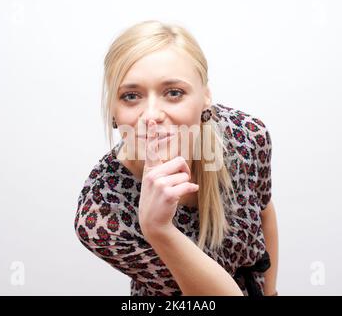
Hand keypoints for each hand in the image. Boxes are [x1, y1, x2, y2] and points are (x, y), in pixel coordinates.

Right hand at [138, 120, 198, 236]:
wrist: (152, 221)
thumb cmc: (156, 200)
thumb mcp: (153, 183)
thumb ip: (162, 170)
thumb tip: (181, 161)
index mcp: (150, 169)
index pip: (151, 149)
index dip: (153, 134)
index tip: (151, 120)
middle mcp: (152, 174)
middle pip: (180, 161)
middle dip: (184, 171)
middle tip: (179, 182)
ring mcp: (159, 183)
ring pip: (185, 174)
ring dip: (186, 183)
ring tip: (176, 192)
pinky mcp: (168, 193)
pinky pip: (188, 185)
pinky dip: (191, 189)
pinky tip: (186, 193)